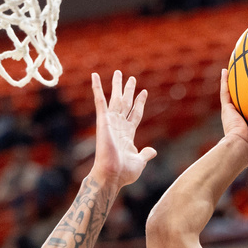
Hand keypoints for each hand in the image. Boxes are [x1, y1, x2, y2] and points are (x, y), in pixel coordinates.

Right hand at [90, 70, 156, 186]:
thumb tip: (153, 151)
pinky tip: (95, 76)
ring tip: (118, 72)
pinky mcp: (103, 121)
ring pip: (115, 99)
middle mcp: (119, 126)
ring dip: (117, 86)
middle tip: (132, 78)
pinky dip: (97, 88)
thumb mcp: (139, 162)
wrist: (111, 175)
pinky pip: (99, 101)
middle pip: (126, 104)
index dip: (140, 103)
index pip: (135, 114)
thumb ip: (146, 154)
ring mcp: (110, 123)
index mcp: (128, 135)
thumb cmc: (124, 173)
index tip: (144, 92)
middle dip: (129, 91)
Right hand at [220, 68, 247, 163]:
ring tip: (237, 68)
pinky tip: (225, 70)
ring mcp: (233, 113)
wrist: (241, 148)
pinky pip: (225, 92)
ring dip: (234, 82)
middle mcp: (242, 118)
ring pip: (234, 94)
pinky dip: (224, 81)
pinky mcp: (227, 109)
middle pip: (246, 101)